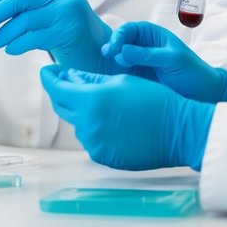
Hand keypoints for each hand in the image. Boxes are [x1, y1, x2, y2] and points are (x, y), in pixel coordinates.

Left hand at [0, 0, 111, 72]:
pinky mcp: (70, 30)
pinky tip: (11, 49)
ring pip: (25, 20)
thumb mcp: (46, 13)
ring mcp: (69, 11)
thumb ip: (24, 8)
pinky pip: (35, 37)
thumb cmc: (66, 33)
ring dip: (5, 32)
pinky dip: (18, 44)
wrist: (99, 51)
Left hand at [40, 66, 214, 170]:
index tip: (47, 70)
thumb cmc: (155, 100)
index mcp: (92, 101)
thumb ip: (90, 80)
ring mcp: (94, 144)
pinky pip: (91, 139)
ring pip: (78, 124)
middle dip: (61, 93)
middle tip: (64, 82)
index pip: (57, 88)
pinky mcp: (103, 157)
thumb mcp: (122, 81)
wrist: (179, 130)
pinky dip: (95, 128)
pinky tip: (113, 121)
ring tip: (101, 102)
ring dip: (82, 112)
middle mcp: (88, 125)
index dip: (49, 77)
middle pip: (62, 107)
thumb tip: (68, 77)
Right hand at [102, 22, 226, 104]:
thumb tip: (123, 51)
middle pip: (119, 43)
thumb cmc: (192, 71)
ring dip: (110, 62)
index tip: (115, 48)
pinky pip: (121, 74)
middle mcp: (142, 46)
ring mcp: (138, 62)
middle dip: (111, 47)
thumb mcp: (173, 59)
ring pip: (117, 59)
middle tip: (108, 56)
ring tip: (106, 67)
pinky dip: (114, 75)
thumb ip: (149, 55)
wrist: (202, 93)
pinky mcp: (137, 78)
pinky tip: (111, 78)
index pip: (129, 30)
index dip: (119, 36)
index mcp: (151, 34)